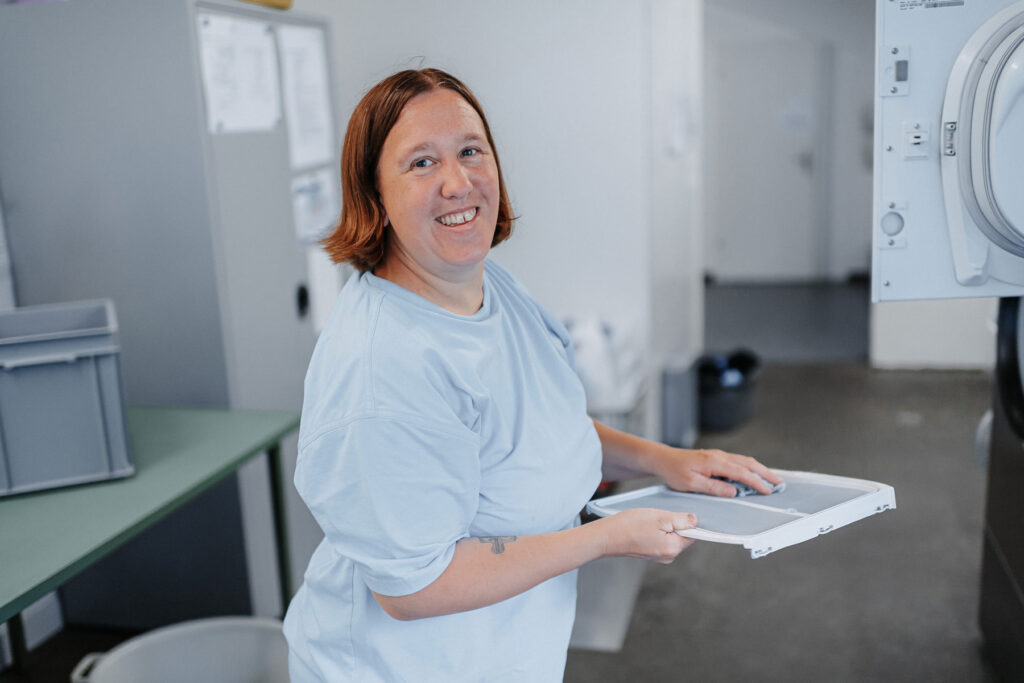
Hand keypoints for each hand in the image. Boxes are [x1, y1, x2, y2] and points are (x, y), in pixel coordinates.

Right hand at [596, 507, 697, 563]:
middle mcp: (668, 556)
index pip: (693, 535)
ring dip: (665, 526)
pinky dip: (657, 531)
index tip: (678, 514)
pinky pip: (662, 540)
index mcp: (673, 548)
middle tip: (660, 516)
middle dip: (676, 524)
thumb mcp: (659, 517)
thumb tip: (695, 521)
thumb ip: (680, 520)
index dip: (689, 522)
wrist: (606, 537)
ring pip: (671, 537)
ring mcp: (659, 556)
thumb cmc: (629, 526)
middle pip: (683, 536)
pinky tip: (645, 526)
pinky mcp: (651, 553)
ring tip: (650, 521)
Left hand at [655, 446, 782, 496]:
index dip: (757, 482)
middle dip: (765, 473)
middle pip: (748, 463)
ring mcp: (718, 455)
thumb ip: (713, 488)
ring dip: (759, 470)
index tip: (768, 491)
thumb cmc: (674, 472)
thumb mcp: (691, 484)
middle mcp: (719, 456)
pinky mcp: (715, 458)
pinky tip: (753, 475)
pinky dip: (749, 468)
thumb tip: (734, 492)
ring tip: (771, 480)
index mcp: (714, 462)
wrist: (663, 459)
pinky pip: (737, 462)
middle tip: (780, 483)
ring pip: (744, 461)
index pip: (741, 473)